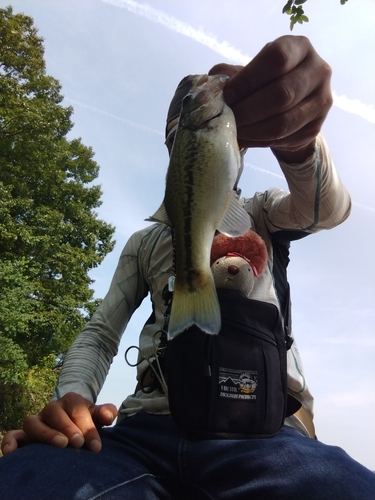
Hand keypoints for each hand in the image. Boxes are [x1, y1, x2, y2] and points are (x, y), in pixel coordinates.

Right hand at [1, 392, 117, 454]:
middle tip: (78, 443)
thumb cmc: (86, 423)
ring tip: (60, 445)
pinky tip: (14, 452)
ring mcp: (36, 421)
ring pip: (32, 422)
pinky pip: (13, 435)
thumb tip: (109, 415)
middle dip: (67, 427)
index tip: (95, 446)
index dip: (87, 426)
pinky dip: (11, 441)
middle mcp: (51, 409)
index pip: (77, 409)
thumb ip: (105, 413)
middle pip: (54, 412)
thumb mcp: (97, 417)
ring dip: (45, 433)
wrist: (73, 424)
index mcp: (70, 401)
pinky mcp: (24, 435)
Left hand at [209, 35, 332, 161]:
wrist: (292, 107)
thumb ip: (231, 75)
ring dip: (253, 130)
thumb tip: (214, 87)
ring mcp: (322, 100)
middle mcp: (318, 70)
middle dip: (248, 110)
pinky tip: (247, 139)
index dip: (248, 79)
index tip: (227, 96)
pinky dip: (261, 142)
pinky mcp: (317, 127)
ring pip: (283, 122)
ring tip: (235, 131)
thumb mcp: (250, 71)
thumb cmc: (264, 83)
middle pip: (281, 94)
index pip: (276, 58)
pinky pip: (285, 138)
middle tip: (228, 119)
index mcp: (299, 47)